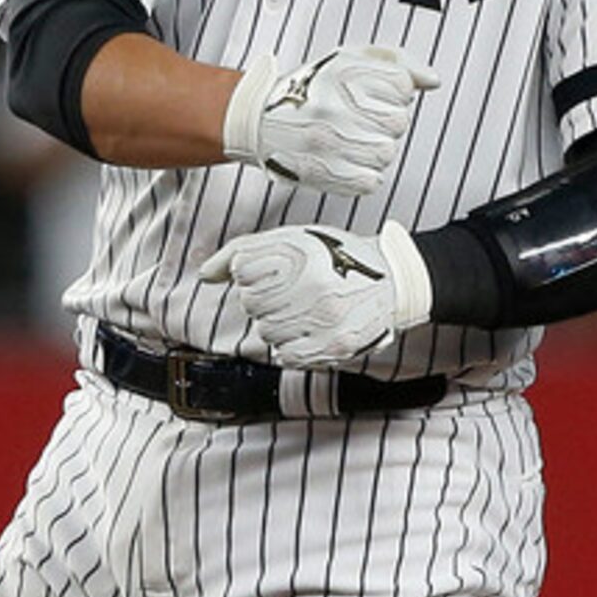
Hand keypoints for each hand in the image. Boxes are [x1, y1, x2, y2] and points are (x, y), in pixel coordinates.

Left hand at [199, 222, 433, 367]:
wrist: (391, 280)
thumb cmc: (333, 257)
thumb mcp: (290, 240)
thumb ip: (241, 253)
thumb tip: (204, 275)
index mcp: (301, 253)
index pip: (242, 272)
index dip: (253, 274)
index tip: (276, 272)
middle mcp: (313, 286)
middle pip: (251, 304)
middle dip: (264, 300)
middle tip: (292, 293)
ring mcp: (325, 319)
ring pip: (265, 333)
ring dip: (277, 325)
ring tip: (303, 310)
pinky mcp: (335, 346)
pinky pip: (286, 357)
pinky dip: (291, 347)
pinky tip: (309, 329)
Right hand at [221, 46, 441, 191]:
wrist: (256, 119)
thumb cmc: (308, 88)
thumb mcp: (348, 59)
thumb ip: (397, 62)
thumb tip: (432, 81)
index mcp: (342, 72)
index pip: (402, 86)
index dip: (389, 92)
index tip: (366, 94)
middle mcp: (334, 105)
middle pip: (398, 122)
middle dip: (382, 121)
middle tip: (354, 118)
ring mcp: (328, 141)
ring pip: (387, 153)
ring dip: (372, 149)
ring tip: (347, 139)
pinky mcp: (324, 172)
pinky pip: (371, 181)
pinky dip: (361, 173)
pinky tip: (342, 158)